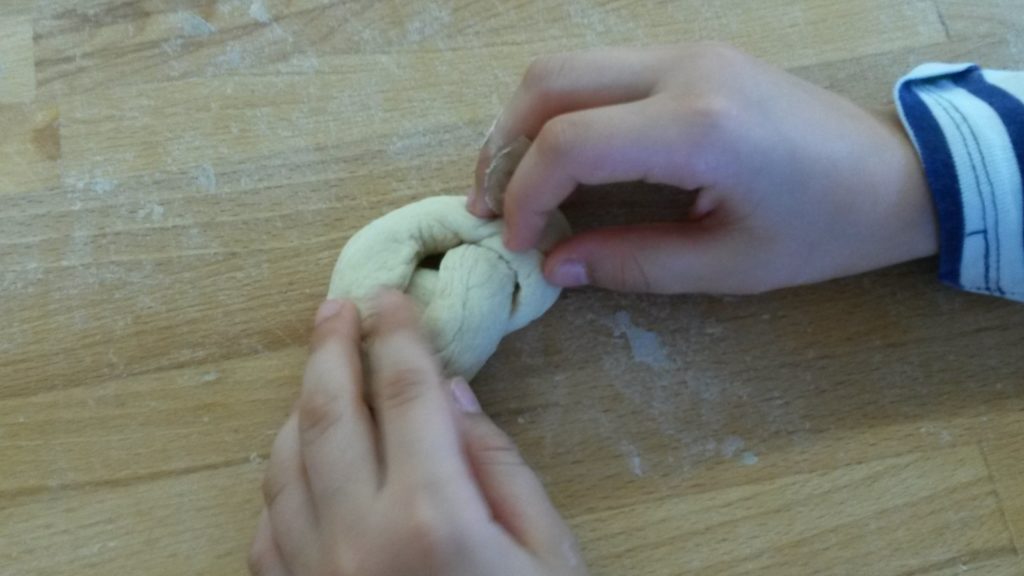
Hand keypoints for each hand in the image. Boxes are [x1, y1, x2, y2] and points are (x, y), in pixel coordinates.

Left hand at [249, 293, 586, 575]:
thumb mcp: (548, 557)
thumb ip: (499, 469)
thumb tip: (455, 397)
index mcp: (433, 518)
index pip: (407, 391)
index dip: (397, 333)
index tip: (390, 298)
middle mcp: (359, 540)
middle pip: (330, 413)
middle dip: (331, 348)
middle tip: (336, 308)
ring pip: (283, 465)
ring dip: (299, 408)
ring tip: (318, 374)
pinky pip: (267, 528)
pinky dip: (280, 482)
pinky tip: (300, 467)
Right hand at [470, 43, 937, 293]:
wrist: (897, 173)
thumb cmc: (824, 230)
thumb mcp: (727, 265)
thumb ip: (631, 263)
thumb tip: (552, 266)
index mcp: (698, 127)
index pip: (569, 142)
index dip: (523, 194)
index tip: (515, 243)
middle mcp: (684, 69)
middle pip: (550, 82)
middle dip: (503, 145)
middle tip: (490, 205)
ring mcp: (688, 51)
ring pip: (569, 66)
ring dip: (526, 122)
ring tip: (514, 182)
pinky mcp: (693, 54)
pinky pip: (602, 71)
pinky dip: (564, 110)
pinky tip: (563, 158)